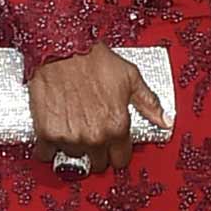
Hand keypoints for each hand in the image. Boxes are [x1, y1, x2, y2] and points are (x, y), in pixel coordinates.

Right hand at [30, 47, 166, 176]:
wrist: (62, 48)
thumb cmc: (94, 60)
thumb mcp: (130, 77)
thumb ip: (149, 103)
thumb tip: (165, 120)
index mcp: (117, 127)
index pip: (120, 159)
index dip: (117, 152)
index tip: (112, 145)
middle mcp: (94, 137)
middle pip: (97, 163)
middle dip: (96, 151)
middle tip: (91, 132)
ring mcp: (70, 137)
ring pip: (73, 157)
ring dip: (73, 146)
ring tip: (73, 125)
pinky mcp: (46, 133)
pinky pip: (45, 153)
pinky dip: (48, 146)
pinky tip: (53, 131)